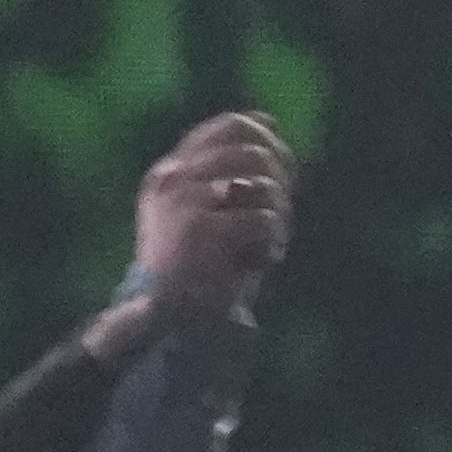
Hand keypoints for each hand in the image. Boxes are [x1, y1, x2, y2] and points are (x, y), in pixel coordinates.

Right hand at [129, 109, 293, 319]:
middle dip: (281, 180)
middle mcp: (172, 179)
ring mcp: (183, 202)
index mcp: (169, 173)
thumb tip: (270, 128)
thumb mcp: (206, 214)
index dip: (269, 140)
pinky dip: (274, 243)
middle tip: (281, 214)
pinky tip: (264, 262)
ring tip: (271, 243)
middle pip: (253, 150)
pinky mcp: (201, 229)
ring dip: (279, 215)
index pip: (231, 127)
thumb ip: (229, 174)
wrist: (168, 324)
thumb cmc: (196, 274)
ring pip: (263, 184)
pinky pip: (265, 219)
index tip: (283, 173)